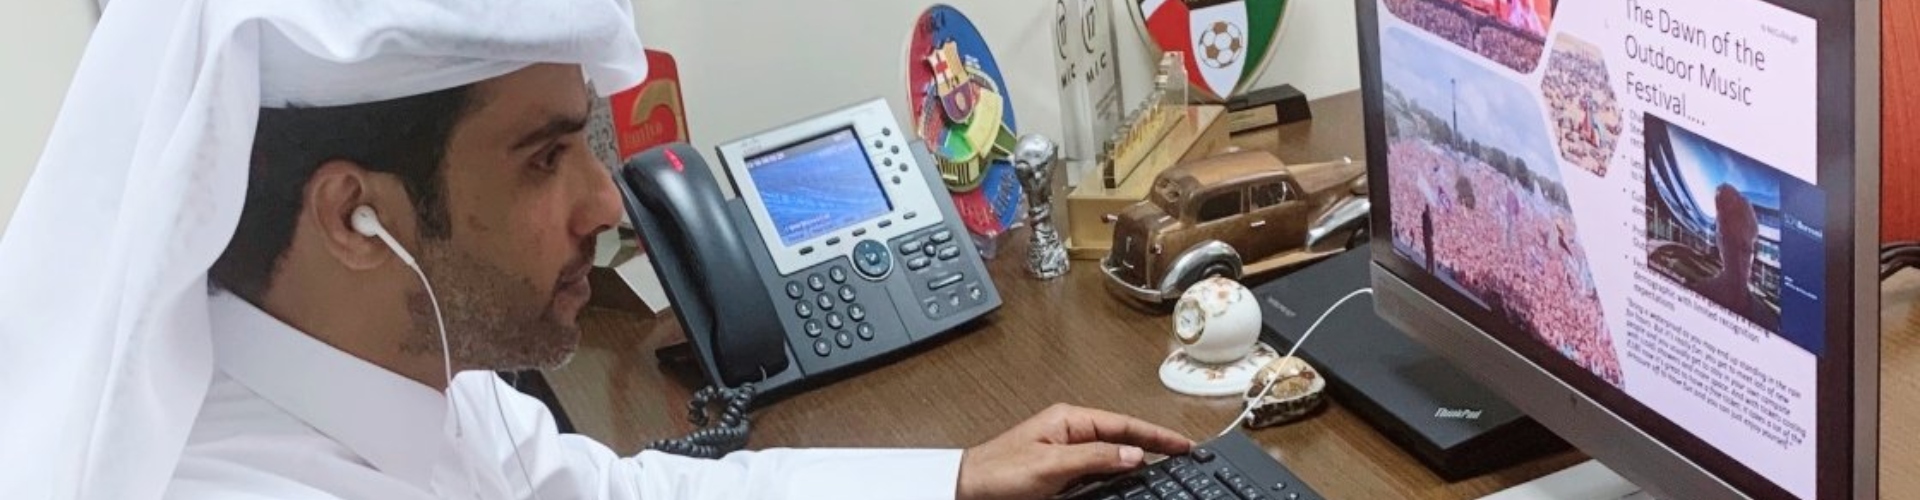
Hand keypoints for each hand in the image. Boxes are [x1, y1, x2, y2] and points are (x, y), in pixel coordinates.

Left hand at [956, 403, 1193, 499]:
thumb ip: (1095, 458)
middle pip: (1122, 437)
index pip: (1124, 424)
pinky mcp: (1060, 472)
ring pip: (1112, 455)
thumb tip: (1133, 454)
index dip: (1156, 435)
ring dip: (1136, 462)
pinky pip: (1097, 471)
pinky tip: (1128, 483)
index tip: (1182, 444)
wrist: (967, 490)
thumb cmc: (998, 472)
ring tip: (1165, 469)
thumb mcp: (1052, 465)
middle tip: (1183, 457)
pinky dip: (1117, 476)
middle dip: (1152, 446)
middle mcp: (1069, 432)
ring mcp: (1065, 452)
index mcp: (1069, 420)